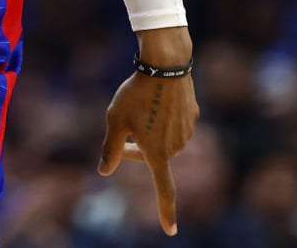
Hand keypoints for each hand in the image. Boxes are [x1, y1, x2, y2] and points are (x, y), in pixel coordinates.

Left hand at [98, 69, 199, 235]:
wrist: (165, 64)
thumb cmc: (136, 93)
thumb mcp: (115, 120)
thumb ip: (110, 149)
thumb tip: (103, 171)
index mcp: (157, 153)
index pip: (164, 190)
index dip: (166, 212)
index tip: (171, 231)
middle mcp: (176, 147)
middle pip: (154, 156)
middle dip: (138, 148)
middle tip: (124, 126)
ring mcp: (187, 131)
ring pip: (164, 139)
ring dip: (152, 131)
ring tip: (143, 105)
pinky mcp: (193, 115)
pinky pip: (175, 123)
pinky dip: (164, 116)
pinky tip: (158, 98)